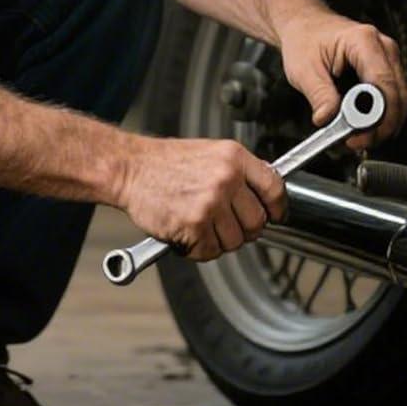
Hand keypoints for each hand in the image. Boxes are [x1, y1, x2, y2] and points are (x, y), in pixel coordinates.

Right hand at [117, 135, 285, 261]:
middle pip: (257, 222)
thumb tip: (263, 196)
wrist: (129, 168)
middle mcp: (226, 178)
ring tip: (198, 224)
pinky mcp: (194, 225)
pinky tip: (185, 231)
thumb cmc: (165, 163)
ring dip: (218, 241)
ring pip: (234, 241)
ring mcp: (210, 202)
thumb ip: (238, 172)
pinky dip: (197, 248)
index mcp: (234, 157)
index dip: (277, 208)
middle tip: (223, 224)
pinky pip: (210, 251)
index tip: (273, 216)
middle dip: (243, 230)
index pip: (275, 188)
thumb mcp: (210, 153)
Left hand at [276, 7, 406, 147]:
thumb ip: (319, 95)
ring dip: (382, 123)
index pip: (383, 83)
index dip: (377, 116)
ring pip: (398, 99)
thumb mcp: (303, 69)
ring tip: (358, 138)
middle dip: (382, 125)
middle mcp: (383, 48)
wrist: (305, 26)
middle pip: (397, 95)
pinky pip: (391, 97)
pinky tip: (363, 127)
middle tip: (359, 143)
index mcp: (363, 41)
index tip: (361, 136)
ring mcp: (387, 58)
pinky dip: (380, 115)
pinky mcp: (385, 69)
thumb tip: (328, 119)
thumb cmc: (305, 39)